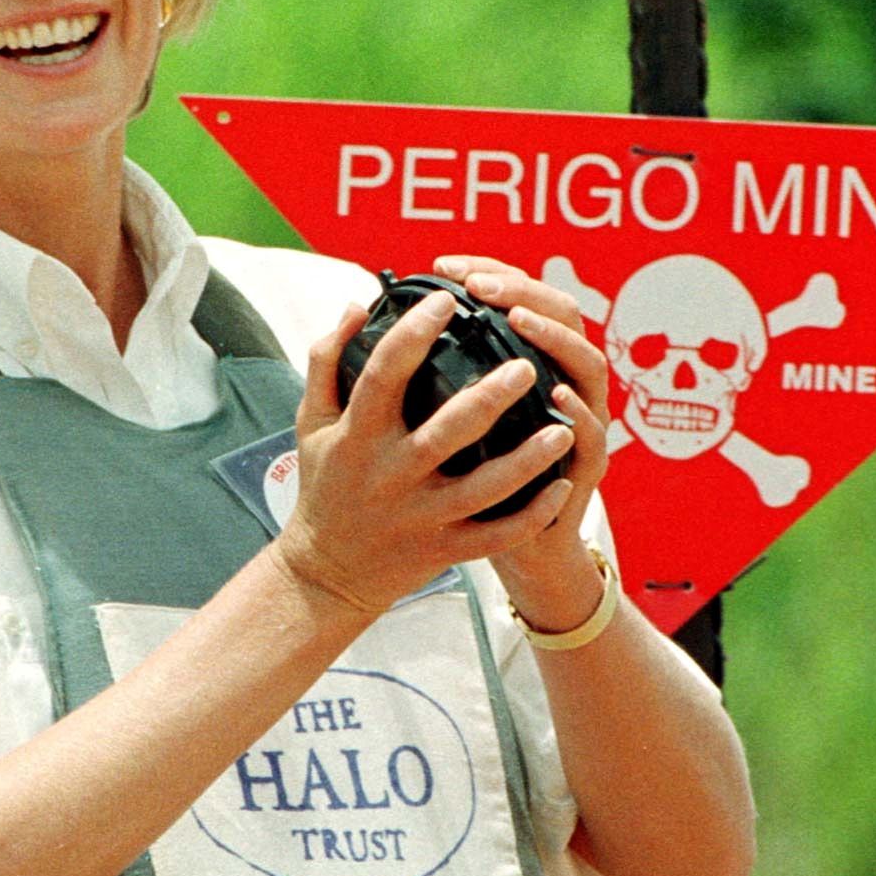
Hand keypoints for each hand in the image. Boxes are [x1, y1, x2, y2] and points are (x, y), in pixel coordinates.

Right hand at [272, 286, 578, 616]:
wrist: (327, 574)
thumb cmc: (326, 485)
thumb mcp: (313, 423)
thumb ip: (327, 362)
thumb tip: (356, 306)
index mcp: (358, 436)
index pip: (383, 376)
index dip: (412, 335)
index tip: (446, 301)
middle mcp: (391, 475)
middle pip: (444, 433)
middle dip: (488, 398)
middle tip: (525, 365)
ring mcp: (421, 516)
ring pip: (483, 489)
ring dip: (526, 460)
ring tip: (562, 428)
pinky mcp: (443, 549)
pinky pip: (494, 536)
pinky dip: (531, 515)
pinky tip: (560, 486)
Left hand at [427, 255, 612, 622]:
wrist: (516, 552)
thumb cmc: (466, 483)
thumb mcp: (438, 423)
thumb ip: (416, 373)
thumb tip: (359, 318)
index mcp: (526, 365)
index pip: (520, 296)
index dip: (491, 274)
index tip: (447, 267)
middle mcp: (562, 381)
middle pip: (562, 315)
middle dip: (523, 293)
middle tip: (482, 287)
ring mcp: (580, 422)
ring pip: (586, 367)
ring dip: (555, 340)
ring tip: (519, 322)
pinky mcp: (585, 468)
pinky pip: (592, 437)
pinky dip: (578, 414)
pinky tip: (555, 398)